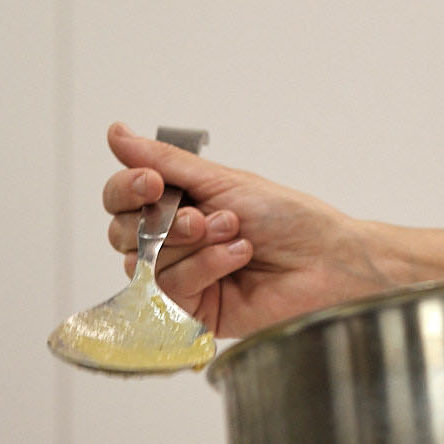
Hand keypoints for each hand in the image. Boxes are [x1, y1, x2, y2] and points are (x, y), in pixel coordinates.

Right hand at [102, 122, 391, 337]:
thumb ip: (165, 161)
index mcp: (178, 204)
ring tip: (237, 234)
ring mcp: (181, 276)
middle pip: (122, 232)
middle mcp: (173, 241)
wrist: (326, 259)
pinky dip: (205, 268)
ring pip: (144, 262)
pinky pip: (169, 290)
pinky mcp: (191, 310)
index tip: (151, 183)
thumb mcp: (223, 180)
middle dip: (164, 221)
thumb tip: (117, 133)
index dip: (127, 189)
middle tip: (204, 216)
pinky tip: (238, 258)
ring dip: (194, 244)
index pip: (121, 197)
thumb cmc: (287, 217)